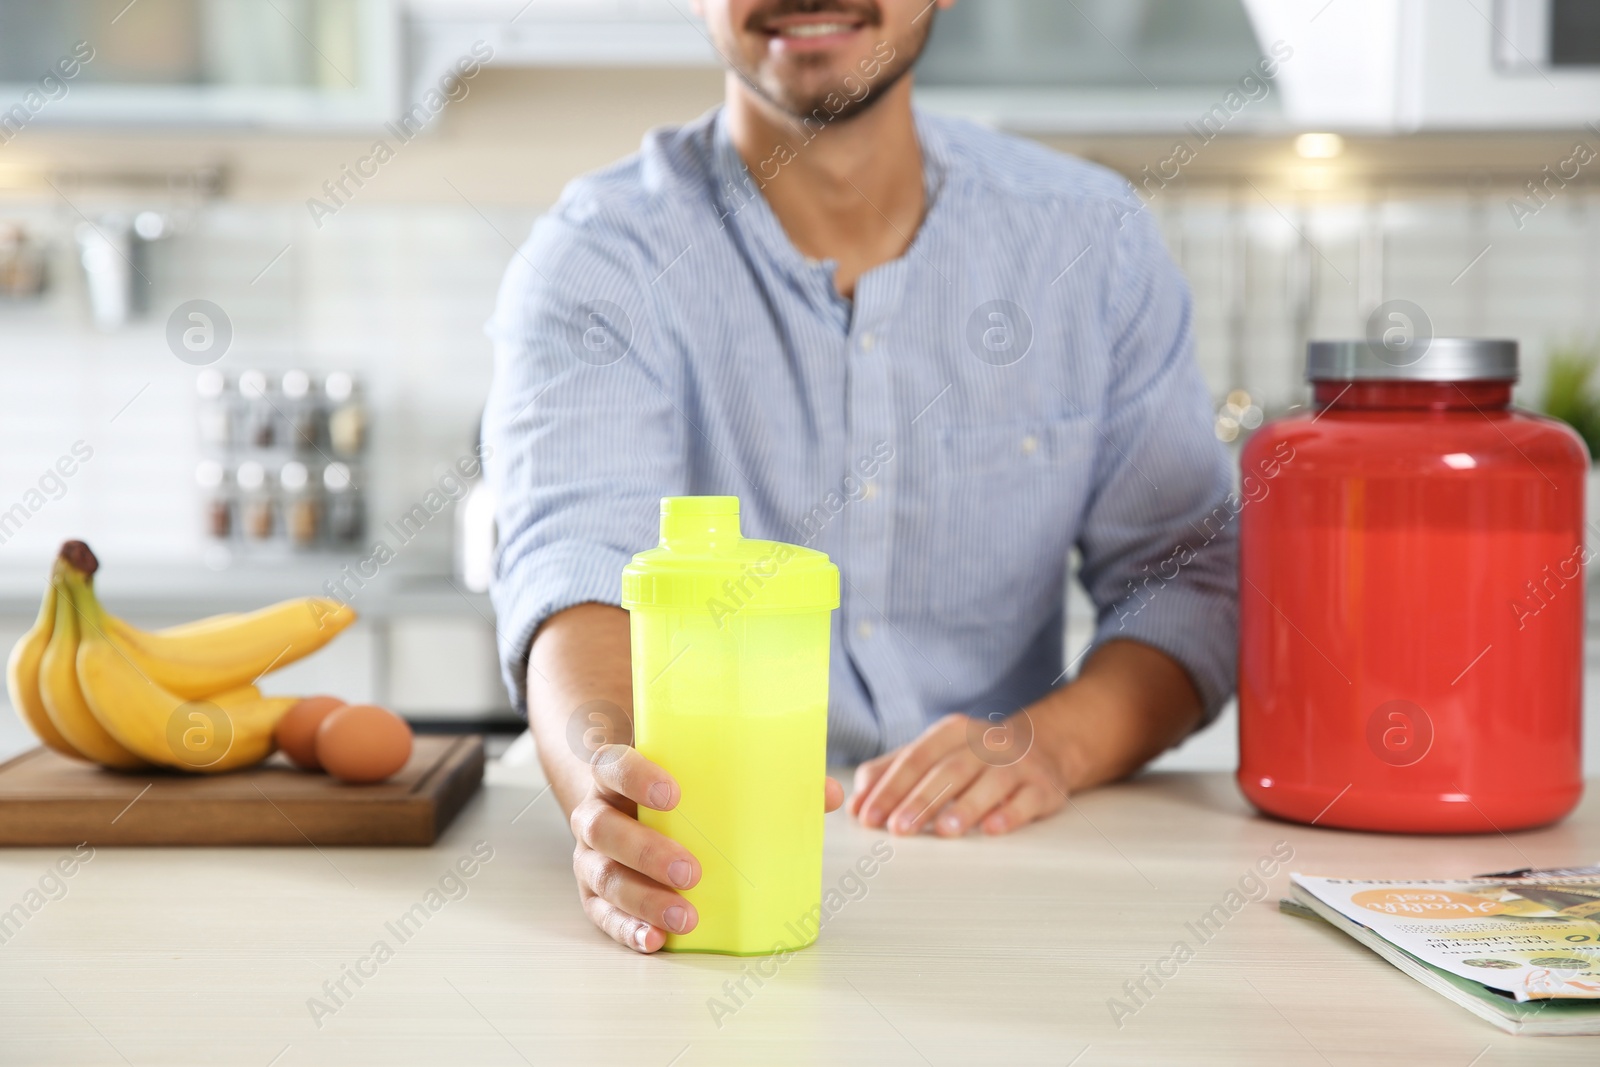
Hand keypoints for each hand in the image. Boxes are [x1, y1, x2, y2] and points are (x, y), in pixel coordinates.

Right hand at [569, 744, 844, 952]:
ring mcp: (592, 855)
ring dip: (643, 899)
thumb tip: (828, 793)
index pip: (614, 765)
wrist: (622, 793)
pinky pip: (604, 914)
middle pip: (604, 829)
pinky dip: (627, 930)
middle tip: (693, 870)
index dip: (637, 778)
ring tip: (687, 917)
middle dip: (646, 851)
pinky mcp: (596, 893)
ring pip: (603, 877)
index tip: (674, 793)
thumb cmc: (671, 780)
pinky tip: (656, 941)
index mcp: (616, 771)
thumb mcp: (699, 768)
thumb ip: (759, 774)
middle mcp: (596, 812)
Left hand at [846, 713, 1067, 836]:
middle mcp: (985, 744)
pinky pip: (1026, 800)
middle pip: (949, 771)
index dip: (890, 787)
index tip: (869, 816)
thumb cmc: (974, 757)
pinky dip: (1009, 814)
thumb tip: (855, 804)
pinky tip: (992, 829)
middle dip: (920, 800)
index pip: (915, 758)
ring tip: (943, 831)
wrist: (1043, 747)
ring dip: (965, 807)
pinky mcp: (1043, 787)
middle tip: (898, 829)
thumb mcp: (934, 753)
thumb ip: (891, 772)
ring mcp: (1017, 764)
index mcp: (952, 732)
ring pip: (990, 783)